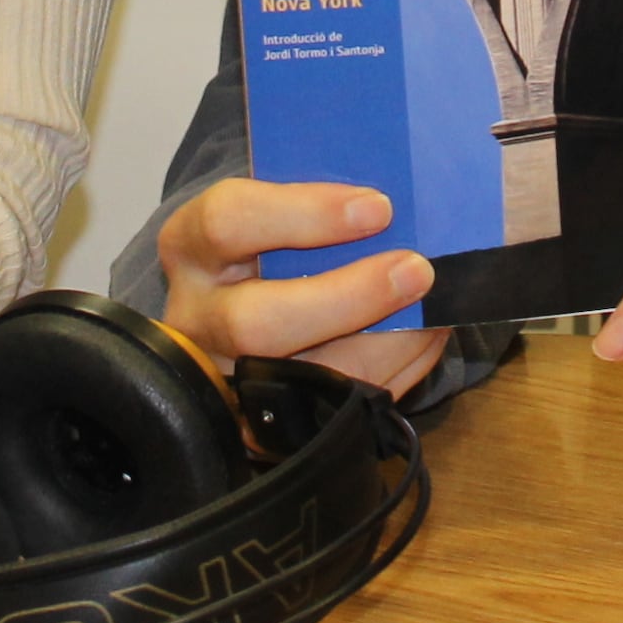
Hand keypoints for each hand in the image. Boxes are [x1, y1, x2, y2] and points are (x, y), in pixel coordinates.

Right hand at [154, 179, 450, 398]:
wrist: (240, 309)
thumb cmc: (269, 242)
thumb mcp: (272, 210)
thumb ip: (318, 202)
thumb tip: (405, 195)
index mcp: (191, 247)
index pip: (227, 222)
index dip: (304, 214)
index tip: (378, 207)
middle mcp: (197, 320)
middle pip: (254, 323)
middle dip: (347, 299)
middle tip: (414, 271)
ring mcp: (227, 381)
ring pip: (300, 381)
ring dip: (382, 346)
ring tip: (432, 308)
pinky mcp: (265, 427)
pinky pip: (334, 408)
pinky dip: (392, 372)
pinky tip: (424, 335)